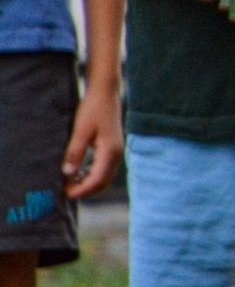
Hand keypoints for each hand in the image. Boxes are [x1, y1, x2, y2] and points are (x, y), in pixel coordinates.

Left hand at [63, 83, 123, 199]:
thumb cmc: (94, 109)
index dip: (82, 190)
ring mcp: (116, 151)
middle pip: (103, 182)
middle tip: (66, 191)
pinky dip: (92, 174)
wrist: (105, 93)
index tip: (66, 193)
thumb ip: (75, 152)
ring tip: (70, 182)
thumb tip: (68, 173)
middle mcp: (117, 154)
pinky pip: (104, 168)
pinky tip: (79, 171)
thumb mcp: (81, 130)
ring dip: (89, 183)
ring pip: (105, 176)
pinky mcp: (112, 148)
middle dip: (86, 190)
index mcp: (110, 151)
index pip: (98, 179)